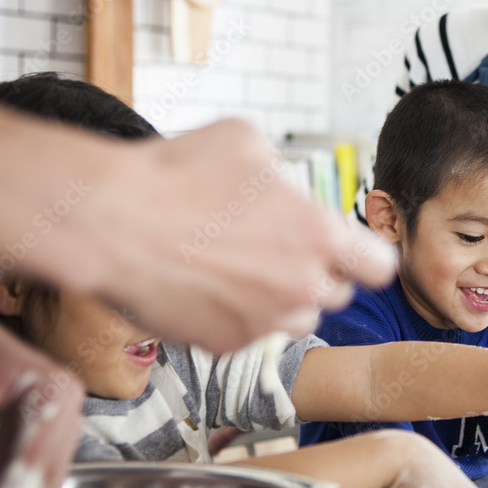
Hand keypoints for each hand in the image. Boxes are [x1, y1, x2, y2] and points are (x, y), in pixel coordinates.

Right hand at [49, 120, 394, 352]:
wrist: (108, 221)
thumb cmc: (174, 173)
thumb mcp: (246, 142)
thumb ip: (284, 172)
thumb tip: (284, 184)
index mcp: (316, 234)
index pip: (379, 267)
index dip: (366, 257)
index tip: (352, 252)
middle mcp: (299, 285)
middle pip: (338, 295)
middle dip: (320, 274)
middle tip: (283, 252)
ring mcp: (263, 321)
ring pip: (300, 320)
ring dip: (286, 301)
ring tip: (247, 271)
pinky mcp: (225, 345)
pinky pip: (252, 336)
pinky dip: (240, 318)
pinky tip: (211, 288)